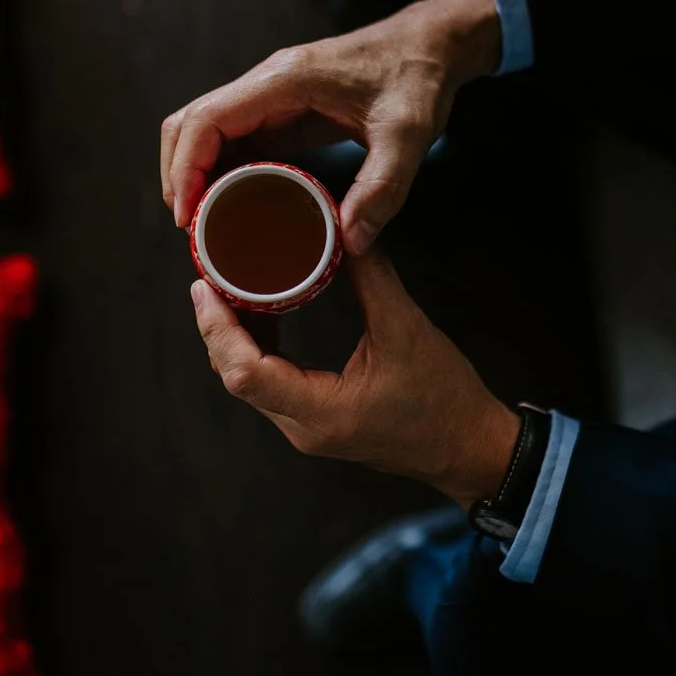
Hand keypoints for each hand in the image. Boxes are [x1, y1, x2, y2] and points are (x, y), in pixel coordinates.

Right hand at [162, 0, 501, 254]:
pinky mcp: (284, 110)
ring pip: (208, 132)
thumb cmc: (417, 78)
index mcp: (284, 80)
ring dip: (196, 175)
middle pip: (192, 125)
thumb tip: (349, 242)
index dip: (184, 168)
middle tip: (191, 231)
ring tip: (206, 227)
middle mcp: (267, 83)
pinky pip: (237, 141)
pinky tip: (234, 209)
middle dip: (180, 176)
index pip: (206, 120)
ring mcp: (272, 96)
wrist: (431, 45)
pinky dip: (224, 173)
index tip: (185, 217)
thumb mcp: (408, 136)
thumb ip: (382, 188)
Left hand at [192, 248, 520, 508]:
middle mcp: (304, 428)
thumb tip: (344, 228)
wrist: (471, 448)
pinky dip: (259, 351)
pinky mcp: (317, 425)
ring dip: (235, 339)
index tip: (204, 287)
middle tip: (210, 277)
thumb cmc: (444, 397)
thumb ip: (370, 276)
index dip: (217, 328)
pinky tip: (264, 316)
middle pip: (236, 377)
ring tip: (229, 290)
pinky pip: (271, 386)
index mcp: (321, 411)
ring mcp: (308, 431)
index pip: (245, 372)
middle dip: (217, 328)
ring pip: (250, 384)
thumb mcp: (408, 329)